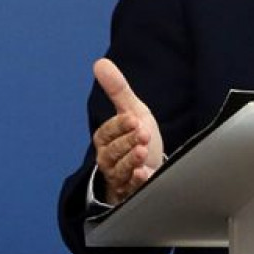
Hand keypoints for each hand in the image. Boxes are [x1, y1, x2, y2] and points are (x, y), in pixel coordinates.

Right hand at [91, 58, 164, 204]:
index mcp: (106, 139)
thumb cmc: (139, 136)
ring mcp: (120, 177)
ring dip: (131, 161)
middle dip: (128, 142)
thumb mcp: (132, 111)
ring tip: (143, 151)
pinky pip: (130, 189)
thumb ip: (117, 89)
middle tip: (143, 134)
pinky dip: (136, 182)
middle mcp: (108, 159)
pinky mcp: (132, 191)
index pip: (107, 132)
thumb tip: (100, 63)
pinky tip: (144, 174)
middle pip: (113, 152)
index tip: (134, 119)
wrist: (153, 165)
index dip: (120, 126)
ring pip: (120, 170)